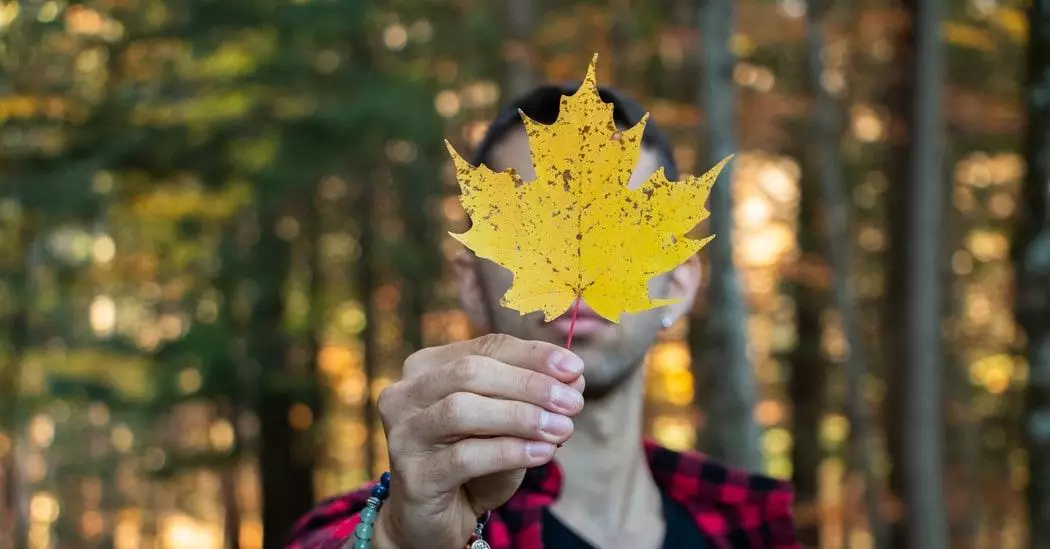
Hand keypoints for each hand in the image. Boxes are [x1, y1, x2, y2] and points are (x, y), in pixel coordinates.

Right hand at [371, 334, 585, 548]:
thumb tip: (574, 377)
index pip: (486, 347)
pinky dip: (509, 451)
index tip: (575, 367)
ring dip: (521, 416)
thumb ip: (533, 397)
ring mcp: (403, 434)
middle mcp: (404, 394)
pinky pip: (464, 456)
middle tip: (573, 402)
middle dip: (530, 384)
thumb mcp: (506, 424)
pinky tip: (542, 453)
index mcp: (426, 367)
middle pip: (471, 372)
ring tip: (563, 429)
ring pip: (462, 409)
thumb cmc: (472, 462)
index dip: (533, 355)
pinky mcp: (412, 474)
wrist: (435, 520)